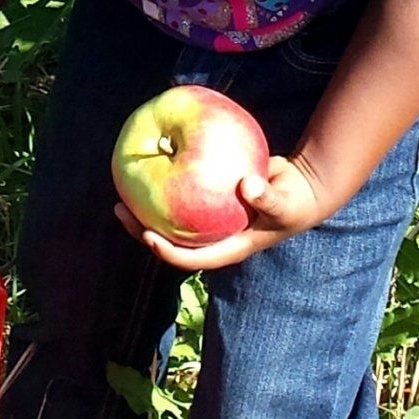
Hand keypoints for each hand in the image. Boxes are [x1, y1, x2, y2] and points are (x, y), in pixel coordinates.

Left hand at [115, 154, 330, 270]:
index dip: (167, 252)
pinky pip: (181, 192)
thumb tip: (246, 185)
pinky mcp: (207, 200)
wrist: (298, 188)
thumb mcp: (286, 204)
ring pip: (168, 218)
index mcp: (225, 248)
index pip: (190, 258)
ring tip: (121, 191)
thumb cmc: (294, 202)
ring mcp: (207, 220)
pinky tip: (150, 160)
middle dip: (141, 230)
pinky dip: (166, 181)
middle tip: (120, 209)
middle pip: (169, 240)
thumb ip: (268, 198)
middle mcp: (211, 237)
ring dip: (144, 208)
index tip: (148, 237)